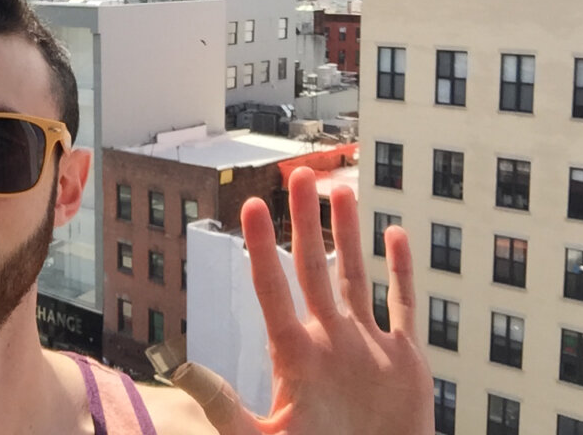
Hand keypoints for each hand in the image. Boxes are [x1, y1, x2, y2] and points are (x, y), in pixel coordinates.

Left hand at [173, 166, 433, 434]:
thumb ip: (223, 408)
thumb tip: (178, 371)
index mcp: (294, 356)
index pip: (272, 287)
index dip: (260, 246)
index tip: (249, 205)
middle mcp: (328, 341)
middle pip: (312, 267)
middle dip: (305, 221)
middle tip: (299, 174)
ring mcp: (366, 346)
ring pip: (355, 276)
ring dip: (349, 234)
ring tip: (340, 191)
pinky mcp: (404, 361)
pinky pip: (403, 306)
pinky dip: (403, 272)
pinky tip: (397, 235)